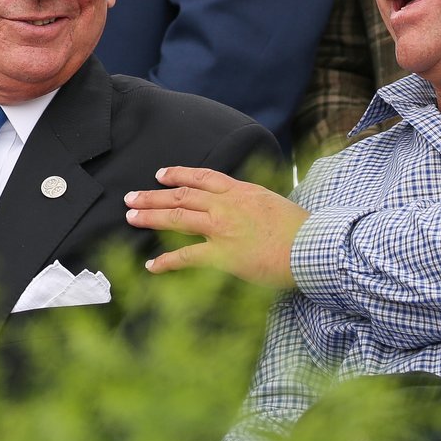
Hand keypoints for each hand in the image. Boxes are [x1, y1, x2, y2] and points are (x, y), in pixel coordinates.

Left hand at [125, 167, 307, 287]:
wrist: (310, 248)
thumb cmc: (299, 230)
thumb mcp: (273, 204)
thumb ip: (252, 202)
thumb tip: (242, 206)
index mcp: (241, 191)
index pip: (203, 177)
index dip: (178, 174)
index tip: (160, 174)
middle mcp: (227, 205)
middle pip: (182, 195)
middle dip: (153, 196)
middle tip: (130, 197)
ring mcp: (223, 228)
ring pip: (177, 217)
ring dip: (150, 217)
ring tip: (130, 217)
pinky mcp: (223, 255)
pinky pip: (187, 256)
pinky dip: (166, 261)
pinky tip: (151, 266)